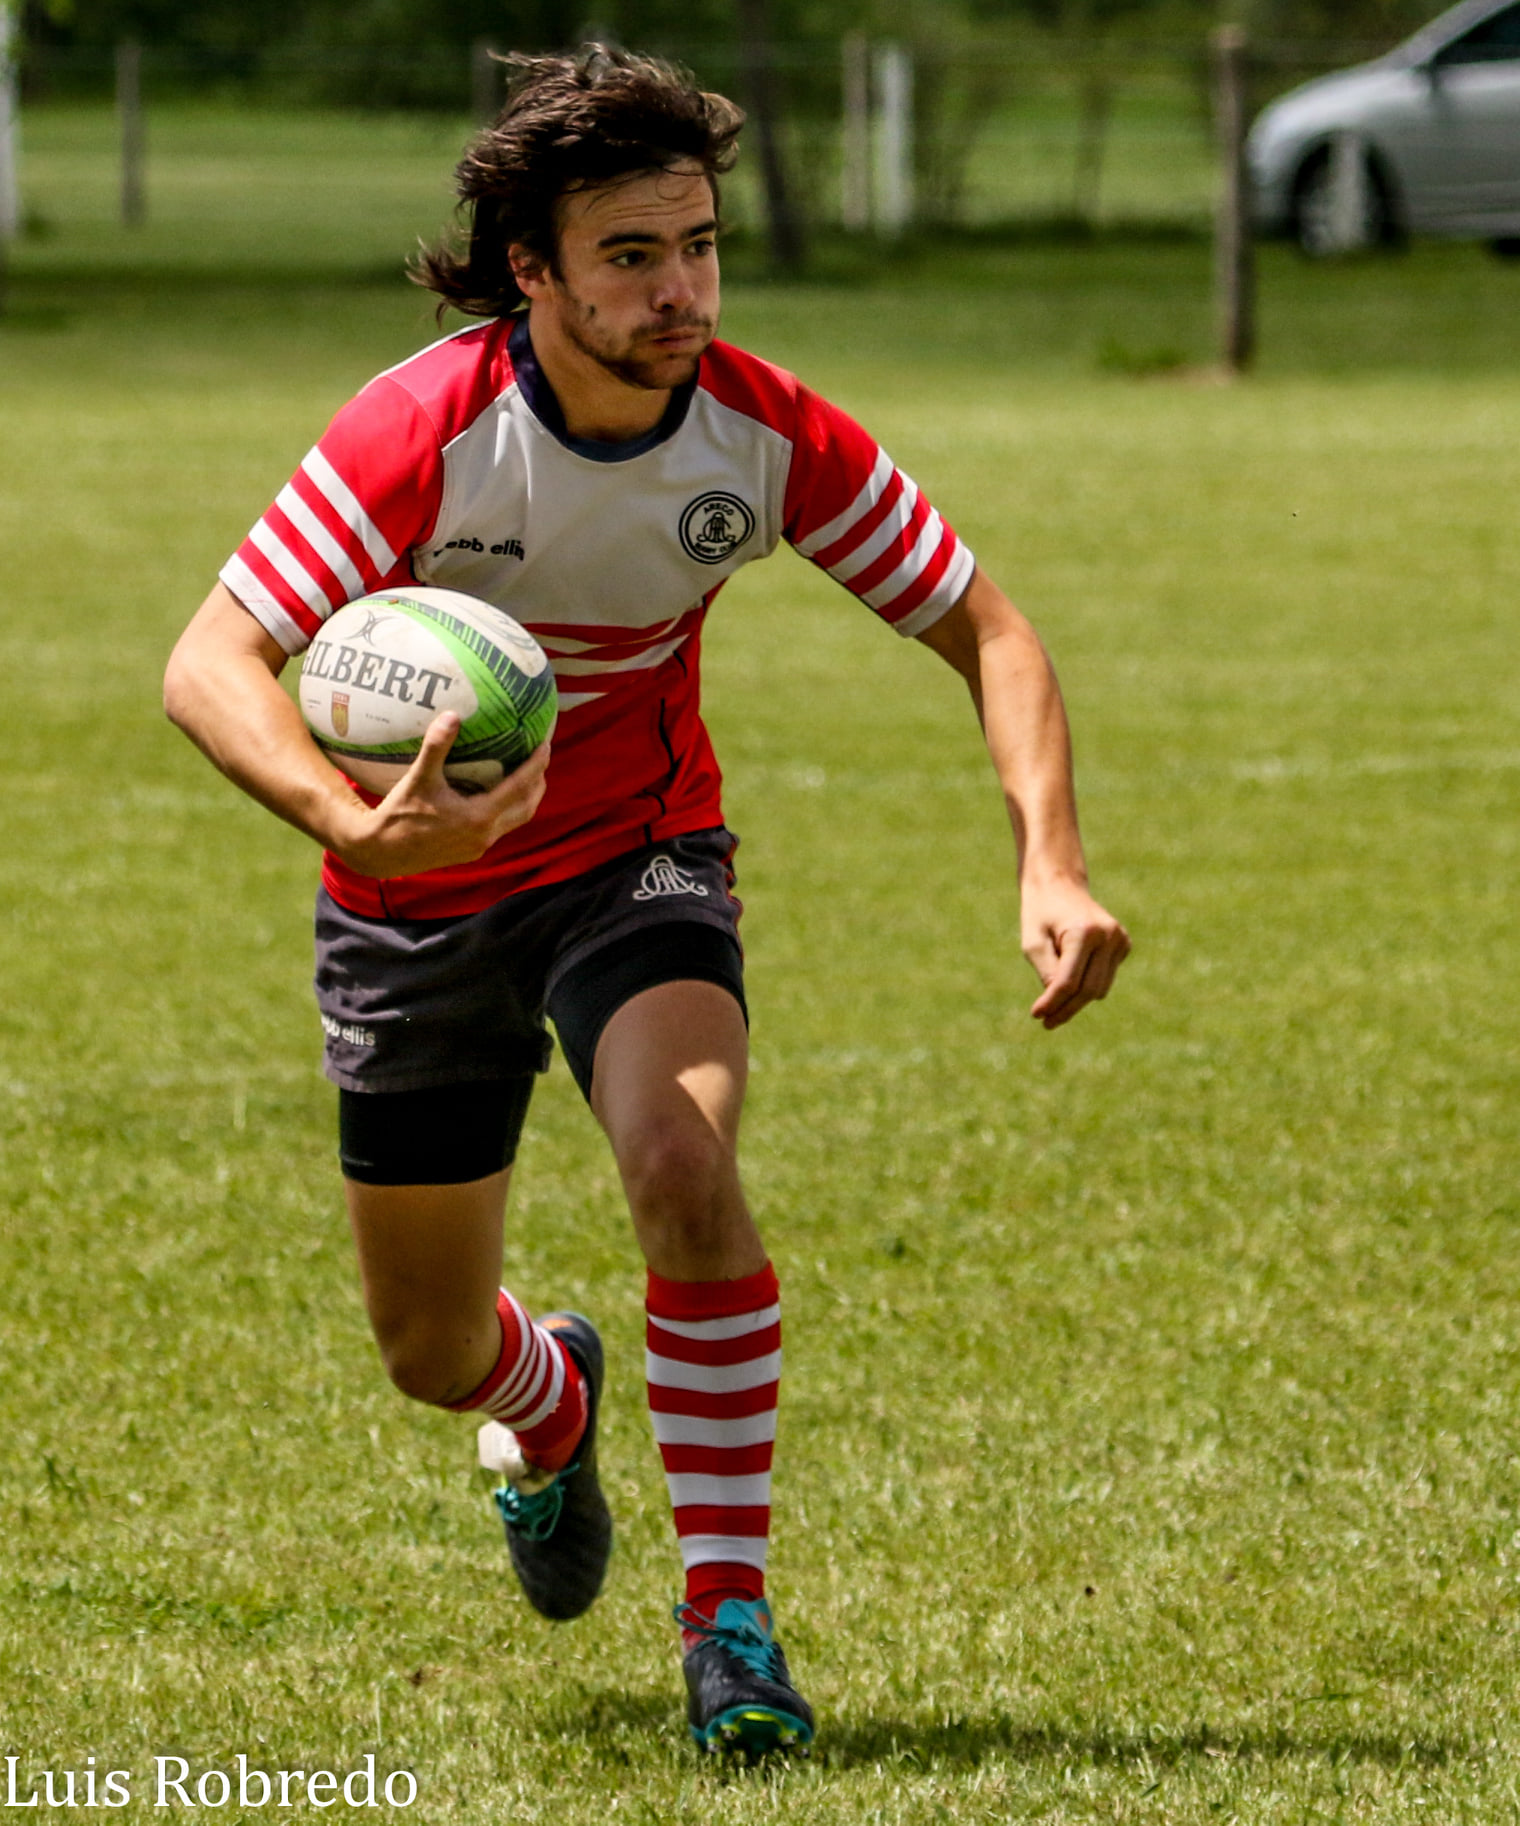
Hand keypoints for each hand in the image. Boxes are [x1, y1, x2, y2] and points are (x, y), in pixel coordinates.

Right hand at [332, 715, 549, 879]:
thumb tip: (452, 714)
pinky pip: (500, 828)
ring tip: (527, 774)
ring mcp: (479, 846)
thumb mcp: (418, 778)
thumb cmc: (399, 815)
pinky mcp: (471, 852)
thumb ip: (436, 747)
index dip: (536, 765)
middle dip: (538, 782)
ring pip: (516, 820)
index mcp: (479, 816)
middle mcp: (485, 834)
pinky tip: (497, 795)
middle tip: (540, 757)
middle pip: (527, 806)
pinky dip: (508, 809)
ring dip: (525, 798)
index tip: (546, 744)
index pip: (519, 787)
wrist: (381, 853)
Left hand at [1022, 876, 1129, 1030]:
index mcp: (1084, 932)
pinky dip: (1087, 985)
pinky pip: (1105, 979)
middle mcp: (1108, 936)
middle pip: (1087, 989)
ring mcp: (1120, 940)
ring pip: (1099, 989)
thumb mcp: (1033, 943)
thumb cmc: (1041, 914)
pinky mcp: (1124, 945)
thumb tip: (1060, 1003)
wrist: (1060, 885)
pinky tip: (1072, 971)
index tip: (1037, 1015)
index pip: (1069, 981)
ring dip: (1076, 1000)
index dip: (1052, 1002)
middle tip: (1046, 1022)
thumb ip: (1046, 973)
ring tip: (1053, 1001)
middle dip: (1066, 1008)